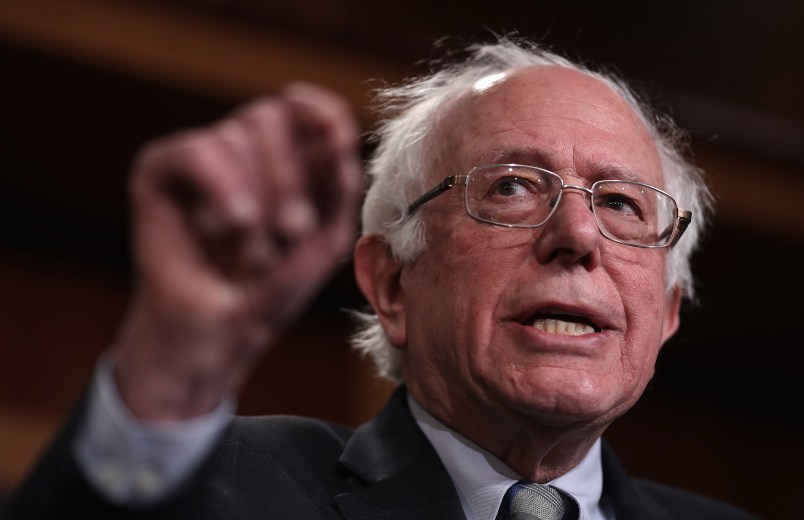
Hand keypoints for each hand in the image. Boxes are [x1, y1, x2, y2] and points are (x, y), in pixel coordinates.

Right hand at [111, 83, 362, 419]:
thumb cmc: (273, 290)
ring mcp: (199, 159)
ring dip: (256, 201)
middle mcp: (241, 152)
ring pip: (236, 135)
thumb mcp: (325, 238)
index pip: (301, 109)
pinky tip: (225, 227)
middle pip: (269, 114)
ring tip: (251, 253)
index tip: (335, 132)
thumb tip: (339, 130)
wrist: (219, 334)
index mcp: (284, 161)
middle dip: (288, 176)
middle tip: (293, 232)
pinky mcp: (159, 170)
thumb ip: (339, 184)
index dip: (319, 109)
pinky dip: (221, 188)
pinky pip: (198, 150)